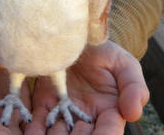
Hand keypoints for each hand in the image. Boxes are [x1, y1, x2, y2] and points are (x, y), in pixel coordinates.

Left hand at [25, 40, 148, 134]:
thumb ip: (134, 87)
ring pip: (57, 134)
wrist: (80, 38)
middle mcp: (85, 118)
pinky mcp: (44, 104)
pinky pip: (37, 121)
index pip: (108, 131)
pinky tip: (30, 133)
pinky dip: (33, 130)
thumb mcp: (125, 65)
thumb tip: (133, 114)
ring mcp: (63, 113)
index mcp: (108, 113)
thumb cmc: (106, 53)